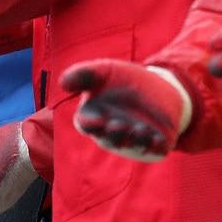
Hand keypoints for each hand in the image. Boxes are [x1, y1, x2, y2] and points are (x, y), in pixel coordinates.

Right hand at [59, 59, 191, 160]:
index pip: (86, 125)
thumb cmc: (122, 80)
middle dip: (114, 135)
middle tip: (119, 124)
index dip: (90, 124)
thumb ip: (83, 75)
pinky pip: (156, 150)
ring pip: (132, 146)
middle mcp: (112, 133)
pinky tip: (158, 137)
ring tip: (141, 128)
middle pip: (109, 139)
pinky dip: (156, 146)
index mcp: (95, 117)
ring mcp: (134, 141)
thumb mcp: (103, 71)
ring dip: (136, 140)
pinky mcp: (155, 144)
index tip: (96, 119)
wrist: (158, 85)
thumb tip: (63, 83)